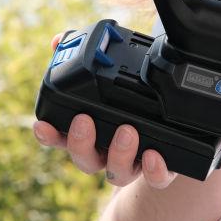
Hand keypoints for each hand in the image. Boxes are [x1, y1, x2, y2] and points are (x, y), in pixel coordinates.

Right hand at [33, 34, 176, 188]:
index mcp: (89, 133)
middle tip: (85, 121)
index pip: (60, 138)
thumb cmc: (132, 97)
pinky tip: (153, 155)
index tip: (41, 125)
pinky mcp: (159, 169)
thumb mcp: (107, 72)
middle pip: (85, 160)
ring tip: (127, 130)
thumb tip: (57, 41)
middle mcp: (106, 152)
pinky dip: (153, 170)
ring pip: (117, 172)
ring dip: (118, 153)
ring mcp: (132, 163)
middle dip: (80, 143)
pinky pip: (155, 179)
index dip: (48, 135)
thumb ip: (80, 55)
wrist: (179, 121)